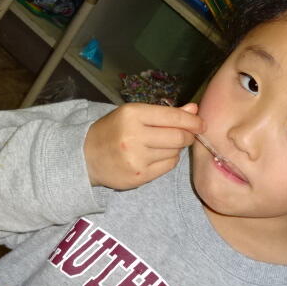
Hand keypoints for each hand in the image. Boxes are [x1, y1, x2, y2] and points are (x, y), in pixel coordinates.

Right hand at [84, 103, 203, 189]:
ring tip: (161, 145)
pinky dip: (168, 161)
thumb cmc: (113, 131)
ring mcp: (137, 158)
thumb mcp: (133, 114)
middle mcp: (134, 136)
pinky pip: (168, 167)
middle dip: (187, 136)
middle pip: (178, 136)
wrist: (86, 157)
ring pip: (175, 152)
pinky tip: (156, 156)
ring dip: (175, 148)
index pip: (173, 116)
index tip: (200, 123)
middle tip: (185, 135)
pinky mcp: (140, 176)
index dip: (192, 121)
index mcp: (132, 114)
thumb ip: (165, 113)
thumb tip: (194, 109)